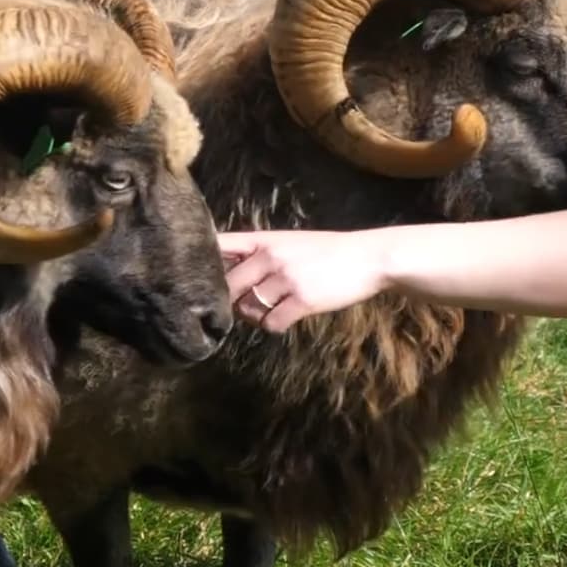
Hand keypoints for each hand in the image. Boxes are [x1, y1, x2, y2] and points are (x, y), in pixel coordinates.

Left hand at [217, 229, 390, 331]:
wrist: (369, 258)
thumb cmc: (329, 251)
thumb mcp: (291, 242)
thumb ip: (261, 254)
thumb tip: (229, 277)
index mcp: (265, 240)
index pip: (222, 246)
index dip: (204, 263)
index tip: (198, 277)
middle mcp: (271, 256)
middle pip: (229, 287)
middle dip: (233, 302)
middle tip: (246, 306)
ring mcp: (286, 278)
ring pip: (249, 309)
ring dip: (256, 316)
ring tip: (272, 310)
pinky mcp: (302, 300)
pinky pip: (272, 323)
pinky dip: (276, 326)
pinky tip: (288, 317)